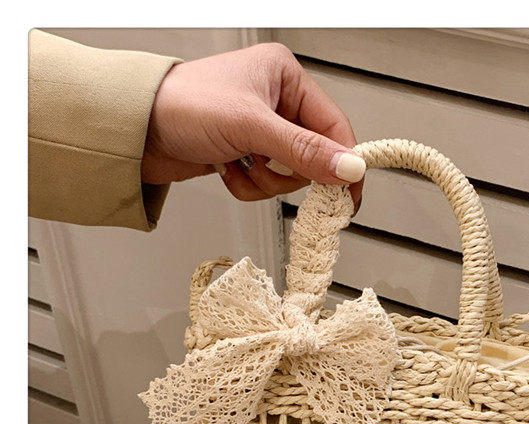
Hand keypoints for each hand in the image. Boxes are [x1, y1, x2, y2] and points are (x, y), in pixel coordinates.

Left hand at [141, 42, 363, 205]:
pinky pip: (265, 185)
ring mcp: (260, 131)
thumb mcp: (251, 126)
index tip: (349, 194)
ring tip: (236, 163)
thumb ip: (304, 150)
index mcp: (285, 77)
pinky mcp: (245, 154)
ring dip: (262, 181)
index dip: (343, 162)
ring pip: (289, 177)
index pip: (333, 125)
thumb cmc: (181, 106)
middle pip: (313, 157)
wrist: (132, 131)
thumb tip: (349, 168)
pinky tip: (224, 168)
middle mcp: (276, 102)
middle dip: (286, 172)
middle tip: (266, 167)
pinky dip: (247, 186)